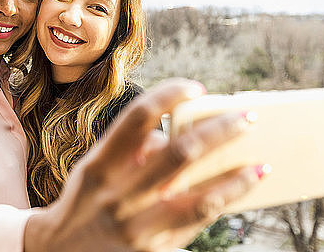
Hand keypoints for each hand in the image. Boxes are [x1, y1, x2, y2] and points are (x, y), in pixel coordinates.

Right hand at [25, 78, 260, 251]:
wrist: (62, 251)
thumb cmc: (85, 199)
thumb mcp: (94, 167)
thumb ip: (130, 148)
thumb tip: (173, 136)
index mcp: (101, 164)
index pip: (139, 117)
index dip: (170, 95)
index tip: (197, 88)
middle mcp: (119, 194)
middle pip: (180, 152)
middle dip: (220, 130)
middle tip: (248, 116)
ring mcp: (137, 225)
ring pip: (199, 197)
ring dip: (236, 178)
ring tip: (261, 164)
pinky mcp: (152, 249)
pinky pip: (196, 223)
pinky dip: (223, 203)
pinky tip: (240, 190)